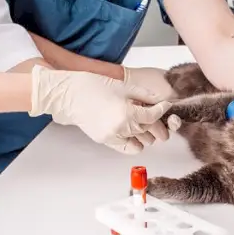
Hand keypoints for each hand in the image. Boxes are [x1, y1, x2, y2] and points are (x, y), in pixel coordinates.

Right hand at [28, 66, 170, 153]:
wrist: (69, 94)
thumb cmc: (91, 86)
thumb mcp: (123, 86)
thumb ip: (144, 95)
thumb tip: (159, 99)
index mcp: (127, 112)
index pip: (154, 115)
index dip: (162, 110)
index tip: (165, 106)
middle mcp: (122, 128)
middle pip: (150, 130)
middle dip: (156, 123)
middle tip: (155, 115)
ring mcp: (113, 137)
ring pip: (142, 142)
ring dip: (145, 133)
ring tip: (140, 122)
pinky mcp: (106, 141)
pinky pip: (128, 148)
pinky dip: (133, 142)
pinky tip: (131, 132)